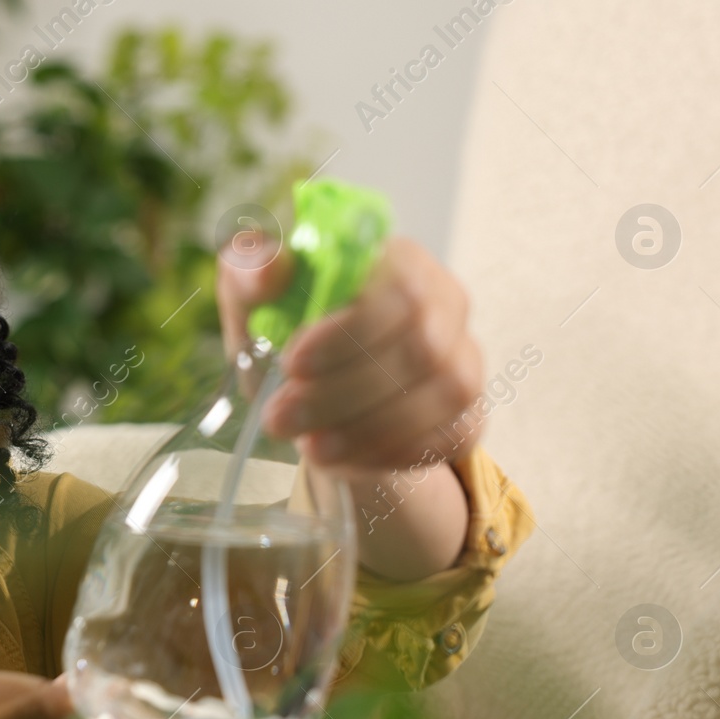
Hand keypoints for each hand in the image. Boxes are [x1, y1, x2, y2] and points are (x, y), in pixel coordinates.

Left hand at [216, 230, 475, 579]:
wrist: (312, 402)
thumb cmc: (285, 338)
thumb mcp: (255, 304)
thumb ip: (251, 272)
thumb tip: (267, 265)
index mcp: (398, 260)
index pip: (401, 287)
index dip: (350, 330)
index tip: (292, 364)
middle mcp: (445, 304)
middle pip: (422, 347)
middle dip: (344, 392)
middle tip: (280, 417)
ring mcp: (464, 360)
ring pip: (440, 397)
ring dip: (366, 429)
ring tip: (307, 445)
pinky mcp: (468, 414)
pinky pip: (449, 438)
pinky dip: (390, 455)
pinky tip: (344, 458)